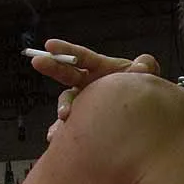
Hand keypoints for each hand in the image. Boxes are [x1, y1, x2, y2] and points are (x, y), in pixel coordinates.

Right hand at [31, 40, 159, 138]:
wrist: (145, 111)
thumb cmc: (141, 87)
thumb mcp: (145, 74)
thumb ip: (145, 66)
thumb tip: (143, 66)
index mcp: (98, 68)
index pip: (81, 56)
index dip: (66, 50)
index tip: (50, 45)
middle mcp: (87, 83)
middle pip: (66, 73)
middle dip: (52, 67)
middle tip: (38, 62)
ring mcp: (84, 101)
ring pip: (67, 102)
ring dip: (63, 107)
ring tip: (64, 115)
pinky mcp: (84, 119)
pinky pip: (71, 125)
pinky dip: (63, 132)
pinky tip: (57, 139)